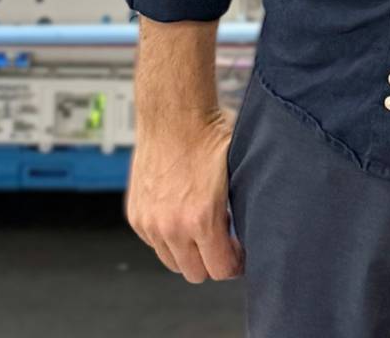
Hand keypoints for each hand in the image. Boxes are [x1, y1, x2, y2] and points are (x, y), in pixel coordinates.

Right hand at [126, 106, 243, 282]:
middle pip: (195, 273)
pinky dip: (169, 238)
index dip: (235, 265)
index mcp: (202, 218)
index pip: (220, 270)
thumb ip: (241, 207)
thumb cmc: (209, 136)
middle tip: (224, 244)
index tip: (240, 254)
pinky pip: (155, 243)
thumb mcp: (238, 172)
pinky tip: (183, 217)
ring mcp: (150, 223)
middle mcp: (172, 226)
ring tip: (203, 231)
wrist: (173, 115)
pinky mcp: (136, 216)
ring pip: (173, 262)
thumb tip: (253, 227)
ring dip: (189, 253)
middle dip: (213, 262)